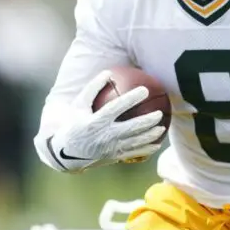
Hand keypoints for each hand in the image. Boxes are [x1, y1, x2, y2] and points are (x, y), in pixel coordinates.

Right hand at [50, 70, 165, 170]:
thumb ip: (93, 88)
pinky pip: (134, 153)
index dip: (131, 99)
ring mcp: (110, 149)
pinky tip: (157, 144)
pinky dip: (147, 149)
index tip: (144, 90)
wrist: (66, 152)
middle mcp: (105, 136)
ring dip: (150, 135)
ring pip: (135, 142)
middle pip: (131, 128)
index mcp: (96, 122)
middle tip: (159, 113)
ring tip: (162, 127)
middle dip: (147, 121)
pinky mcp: (114, 157)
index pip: (117, 108)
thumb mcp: (79, 104)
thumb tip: (108, 72)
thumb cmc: (74, 123)